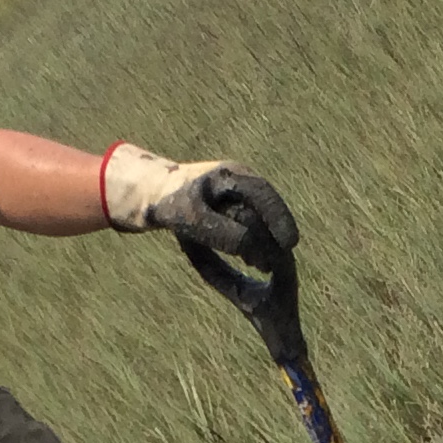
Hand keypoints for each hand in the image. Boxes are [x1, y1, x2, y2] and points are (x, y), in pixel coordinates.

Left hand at [100, 146, 296, 268]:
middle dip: (276, 233)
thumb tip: (250, 249)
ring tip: (264, 266)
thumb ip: (220, 233)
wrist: (153, 195)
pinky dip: (254, 242)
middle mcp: (240, 182)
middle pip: (267, 208)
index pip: (265, 196)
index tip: (290, 245)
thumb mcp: (191, 219)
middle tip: (282, 261)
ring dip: (265, 240)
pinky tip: (253, 262)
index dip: (280, 220)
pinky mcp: (234, 208)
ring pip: (259, 218)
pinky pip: (251, 224)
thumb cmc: (169, 204)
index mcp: (232, 176)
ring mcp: (239, 195)